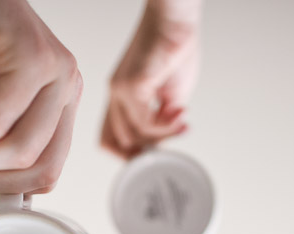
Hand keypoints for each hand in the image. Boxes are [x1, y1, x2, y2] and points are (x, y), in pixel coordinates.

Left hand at [101, 0, 200, 157]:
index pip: (110, 136)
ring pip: (131, 135)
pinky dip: (165, 126)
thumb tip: (161, 143)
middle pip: (113, 142)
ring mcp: (119, 89)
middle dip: (146, 151)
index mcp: (120, 96)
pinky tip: (180, 114)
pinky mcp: (131, 85)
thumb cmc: (175, 50)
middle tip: (171, 142)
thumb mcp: (170, 96)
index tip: (156, 154)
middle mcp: (114, 94)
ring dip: (162, 137)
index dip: (129, 154)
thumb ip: (162, 122)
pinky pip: (143, 122)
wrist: (176, 21)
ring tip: (183, 123)